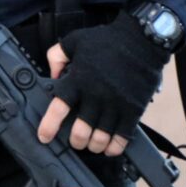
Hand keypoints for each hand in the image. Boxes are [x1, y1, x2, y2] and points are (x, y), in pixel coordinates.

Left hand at [36, 12, 169, 155]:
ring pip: (100, 138)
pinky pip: (122, 137)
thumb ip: (57, 56)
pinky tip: (110, 148)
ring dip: (93, 146)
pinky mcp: (133, 110)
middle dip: (75, 141)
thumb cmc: (108, 40)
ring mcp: (115, 104)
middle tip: (75, 140)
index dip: (49, 126)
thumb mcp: (74, 41)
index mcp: (78, 80)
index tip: (44, 137)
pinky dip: (114, 147)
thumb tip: (52, 75)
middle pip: (80, 132)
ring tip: (92, 144)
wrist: (141, 39)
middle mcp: (95, 95)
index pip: (58, 108)